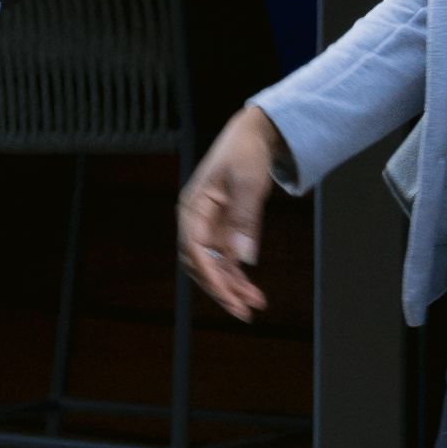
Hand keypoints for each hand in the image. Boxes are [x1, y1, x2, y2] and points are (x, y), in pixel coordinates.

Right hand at [175, 105, 288, 325]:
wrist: (253, 135)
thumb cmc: (245, 153)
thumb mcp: (248, 183)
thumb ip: (245, 220)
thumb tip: (245, 259)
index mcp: (192, 207)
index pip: (194, 249)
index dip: (210, 275)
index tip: (228, 295)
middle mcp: (196, 221)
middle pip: (201, 264)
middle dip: (220, 289)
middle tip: (242, 311)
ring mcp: (210, 227)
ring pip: (215, 267)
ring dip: (232, 288)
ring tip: (254, 307)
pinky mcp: (224, 230)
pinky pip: (228, 260)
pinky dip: (239, 277)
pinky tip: (254, 293)